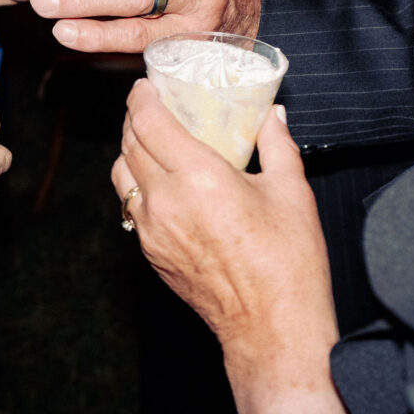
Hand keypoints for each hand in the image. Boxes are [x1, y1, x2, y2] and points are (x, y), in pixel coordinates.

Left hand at [111, 79, 332, 350]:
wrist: (269, 327)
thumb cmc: (288, 263)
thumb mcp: (292, 192)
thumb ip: (278, 145)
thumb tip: (273, 115)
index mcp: (199, 177)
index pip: (149, 122)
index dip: (141, 98)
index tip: (145, 86)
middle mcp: (165, 200)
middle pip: (129, 143)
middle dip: (134, 118)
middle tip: (148, 105)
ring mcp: (151, 228)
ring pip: (121, 174)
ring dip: (129, 150)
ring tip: (149, 139)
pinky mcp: (149, 251)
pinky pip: (130, 205)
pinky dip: (136, 183)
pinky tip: (158, 181)